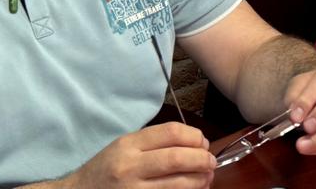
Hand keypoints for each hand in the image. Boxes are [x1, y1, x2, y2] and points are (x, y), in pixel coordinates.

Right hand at [62, 122, 214, 188]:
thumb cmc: (104, 170)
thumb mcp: (123, 147)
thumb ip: (153, 142)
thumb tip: (193, 142)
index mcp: (128, 144)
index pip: (171, 133)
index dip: (195, 136)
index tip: (203, 143)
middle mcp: (130, 166)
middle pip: (177, 158)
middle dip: (202, 159)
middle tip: (211, 162)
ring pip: (178, 184)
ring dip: (199, 181)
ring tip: (207, 178)